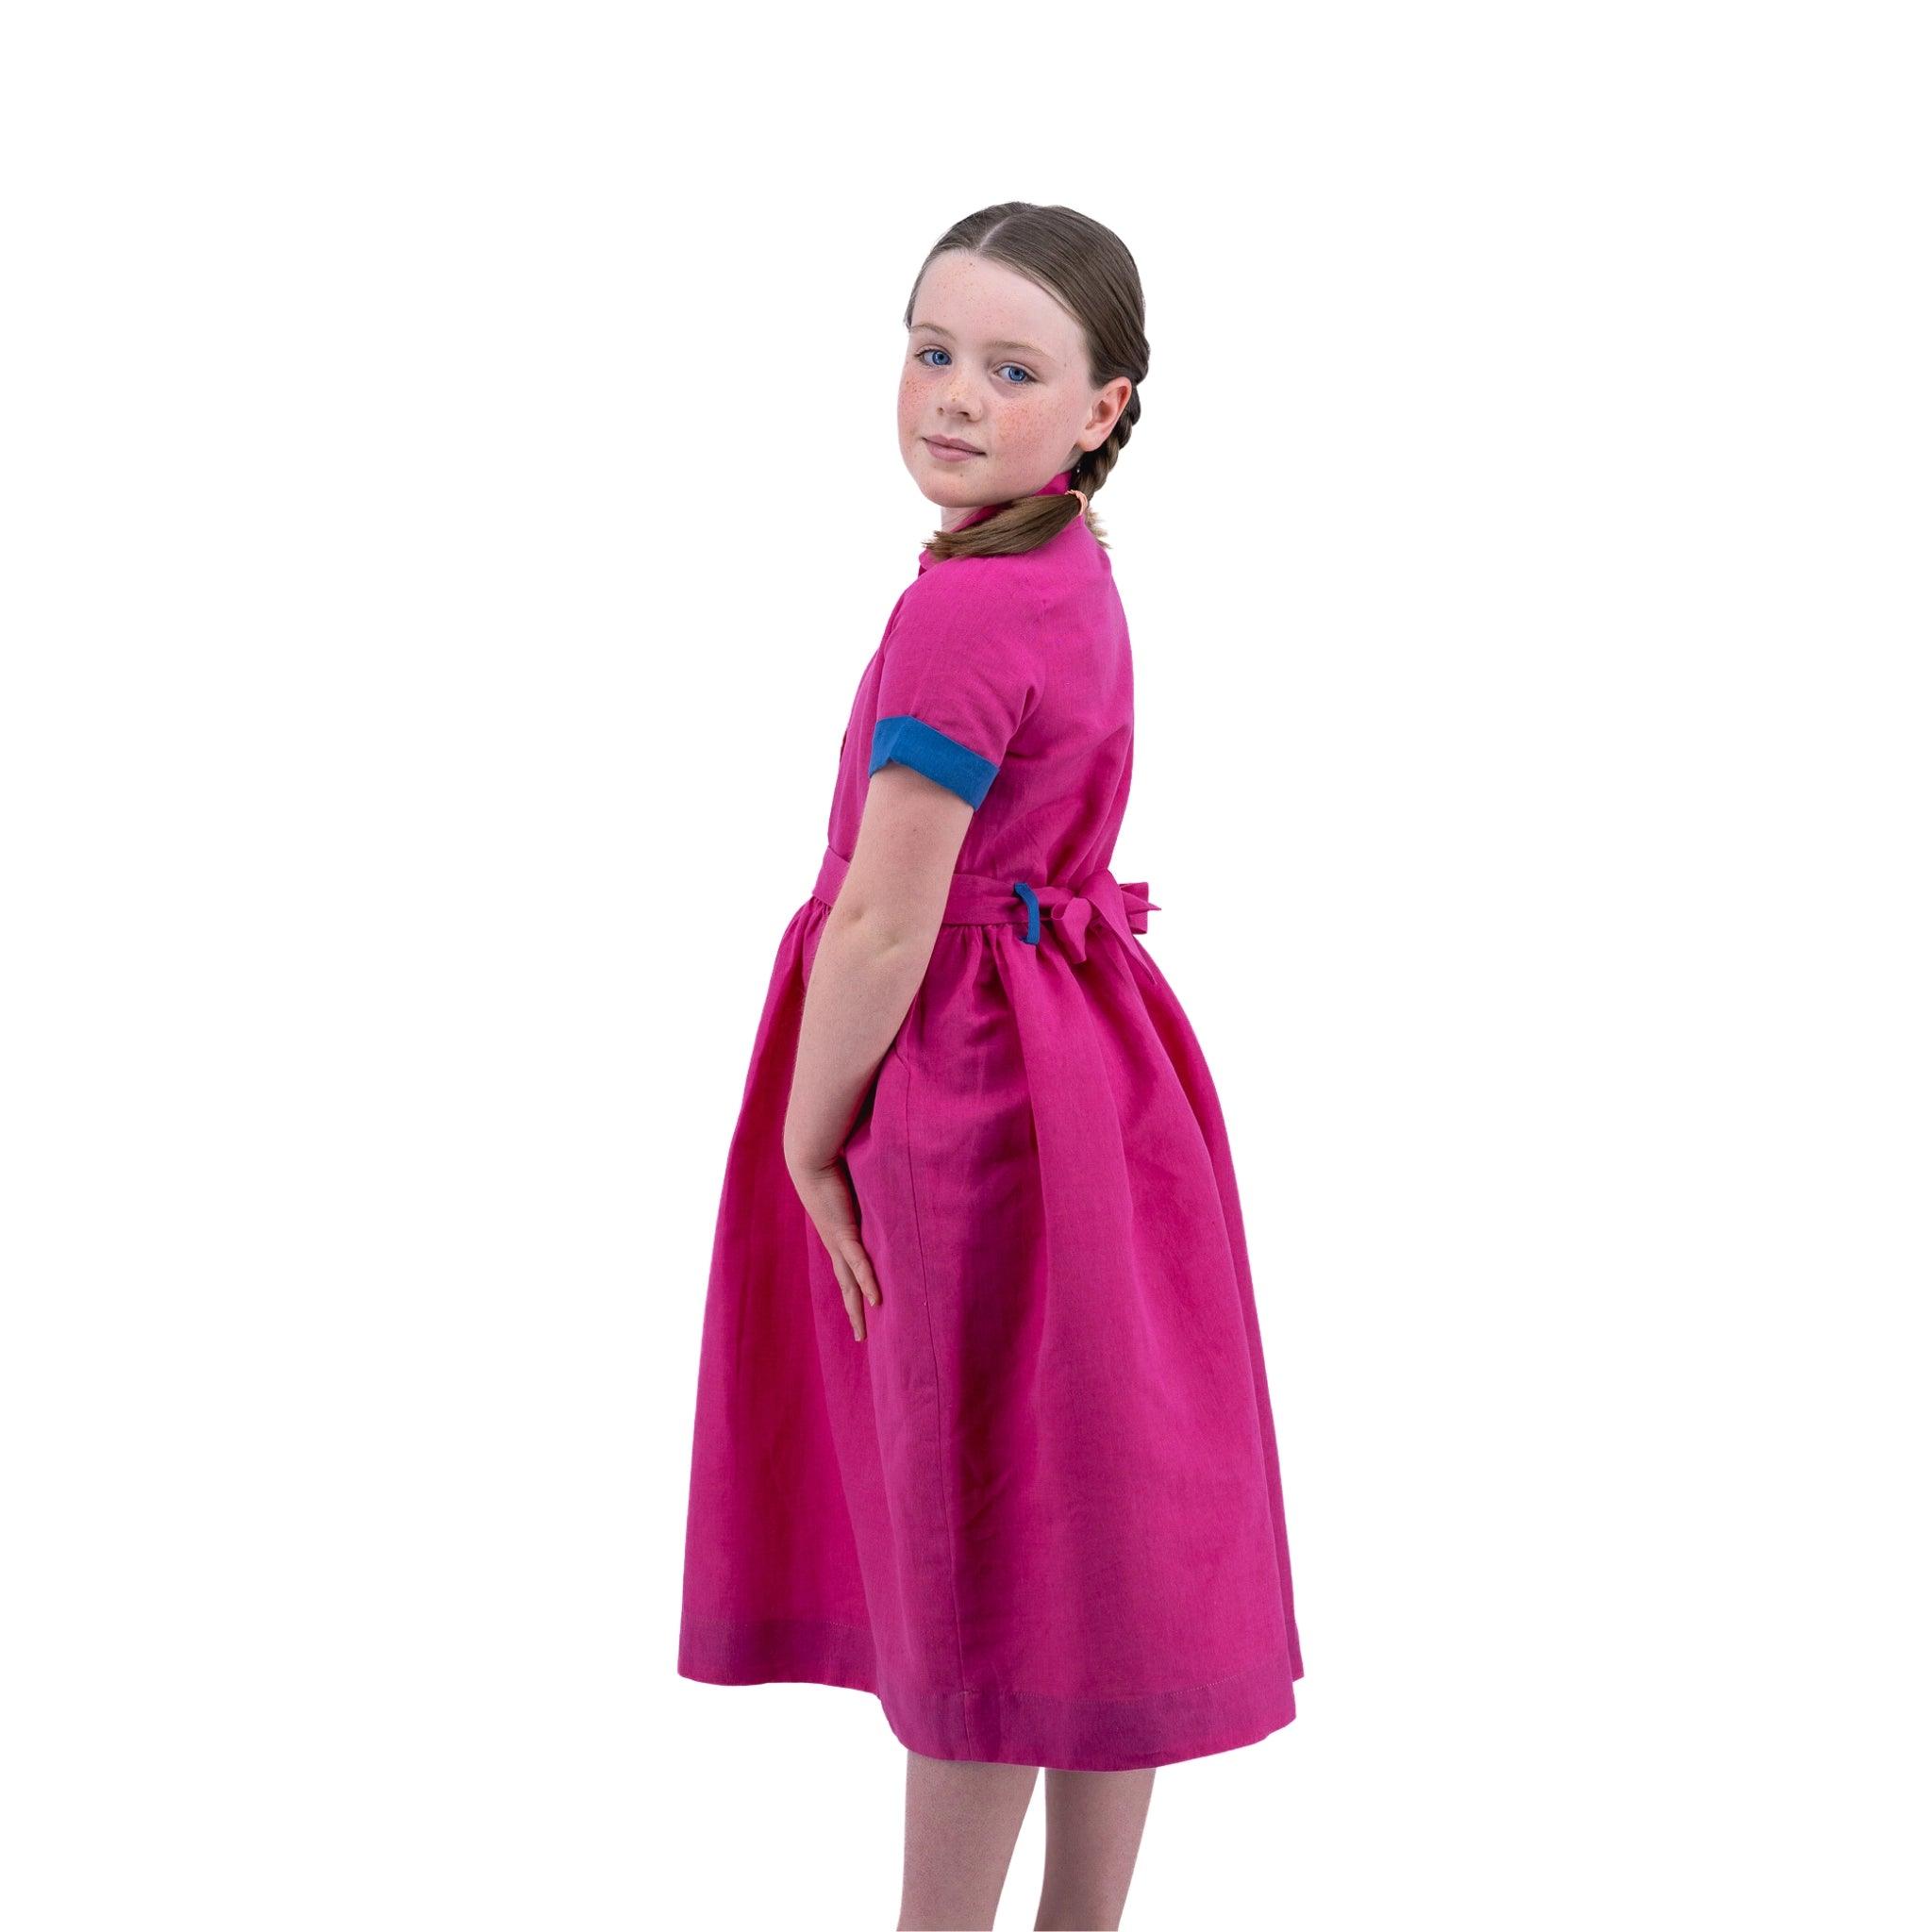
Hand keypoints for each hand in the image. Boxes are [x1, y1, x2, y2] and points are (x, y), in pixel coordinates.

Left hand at [786, 1150, 881, 1341]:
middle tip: (862, 1337)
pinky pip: (859, 1262)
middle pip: (847, 1288)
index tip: (863, 1312)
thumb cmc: (835, 1168)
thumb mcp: (857, 1191)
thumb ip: (871, 1200)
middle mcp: (836, 1246)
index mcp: (839, 1239)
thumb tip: (882, 1199)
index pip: (849, 1273)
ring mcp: (839, 1242)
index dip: (857, 1293)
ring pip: (850, 1284)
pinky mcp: (844, 1231)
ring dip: (857, 1309)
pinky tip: (876, 1301)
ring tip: (863, 1332)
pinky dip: (867, 1282)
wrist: (811, 1159)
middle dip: (854, 1313)